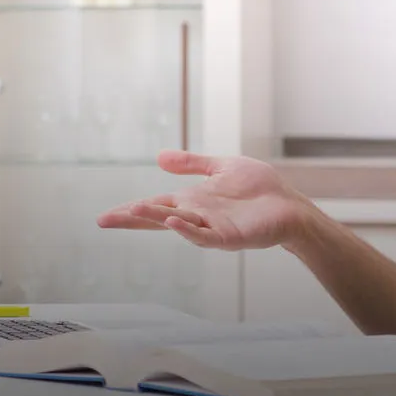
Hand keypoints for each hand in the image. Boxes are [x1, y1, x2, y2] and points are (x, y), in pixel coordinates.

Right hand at [96, 150, 315, 251]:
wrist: (289, 205)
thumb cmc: (259, 189)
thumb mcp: (221, 167)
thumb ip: (192, 164)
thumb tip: (159, 157)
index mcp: (193, 201)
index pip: (156, 205)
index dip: (131, 210)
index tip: (106, 216)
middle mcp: (197, 216)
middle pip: (158, 217)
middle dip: (132, 218)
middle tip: (105, 219)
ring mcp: (211, 228)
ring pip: (177, 224)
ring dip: (156, 218)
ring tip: (133, 210)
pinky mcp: (229, 237)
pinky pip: (204, 236)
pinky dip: (188, 230)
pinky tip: (173, 221)